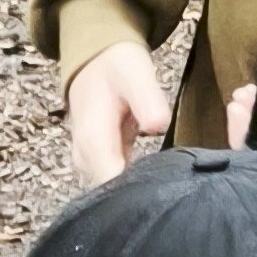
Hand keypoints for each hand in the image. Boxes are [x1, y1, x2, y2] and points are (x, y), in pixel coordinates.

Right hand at [64, 46, 169, 184]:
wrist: (95, 62)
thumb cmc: (117, 67)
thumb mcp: (136, 74)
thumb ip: (148, 101)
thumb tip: (157, 127)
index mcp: (92, 141)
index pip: (111, 186)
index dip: (136, 193)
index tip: (163, 189)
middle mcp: (85, 158)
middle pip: (111, 193)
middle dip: (140, 194)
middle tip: (171, 188)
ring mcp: (88, 162)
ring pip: (112, 190)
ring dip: (137, 189)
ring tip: (164, 182)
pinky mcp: (95, 163)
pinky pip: (114, 181)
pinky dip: (133, 181)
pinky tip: (152, 175)